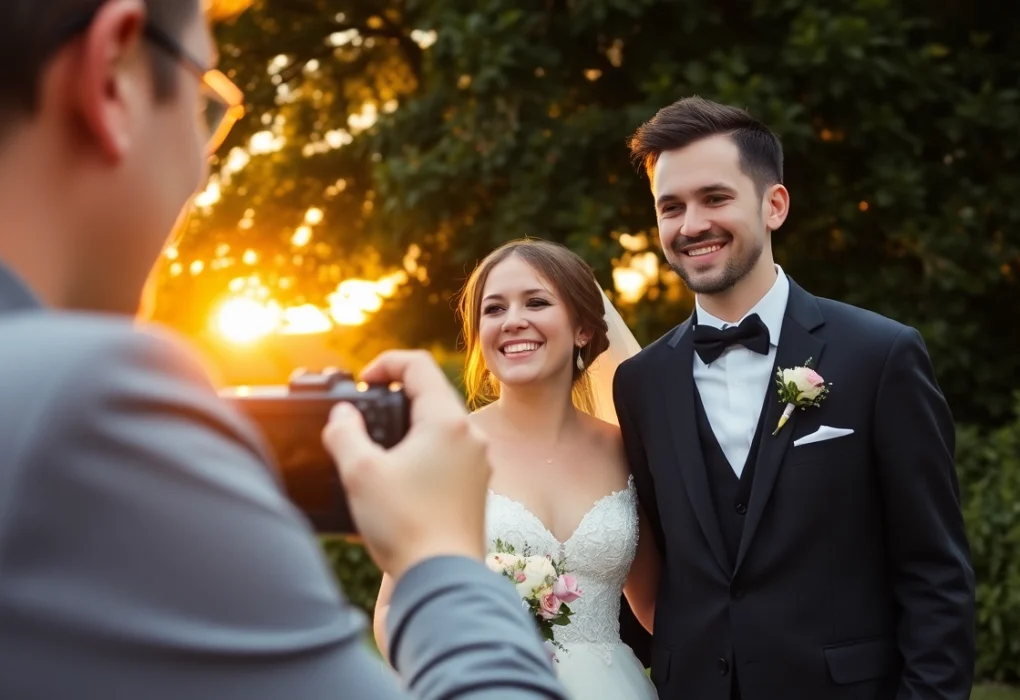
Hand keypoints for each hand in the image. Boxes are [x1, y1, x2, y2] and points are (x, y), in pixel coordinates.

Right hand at [321, 350, 490, 578]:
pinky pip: (449, 451)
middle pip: (432, 393)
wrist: (443, 578)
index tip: (362, 383)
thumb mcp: (360, 472)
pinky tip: (399, 474)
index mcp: (447, 421)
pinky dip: (424, 449)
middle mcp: (470, 436)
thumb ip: (344, 432)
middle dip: (395, 396)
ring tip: (378, 447)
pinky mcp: (476, 485)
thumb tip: (342, 415)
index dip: (385, 364)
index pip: (418, 365)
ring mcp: (478, 462)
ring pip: (441, 424)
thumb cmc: (406, 525)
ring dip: (409, 425)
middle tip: (366, 413)